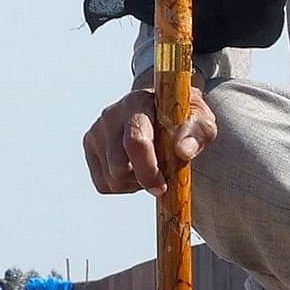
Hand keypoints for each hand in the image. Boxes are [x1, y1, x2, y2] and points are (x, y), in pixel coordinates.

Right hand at [81, 83, 219, 195]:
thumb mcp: (200, 119)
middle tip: (161, 175)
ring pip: (111, 179)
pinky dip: (121, 185)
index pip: (135, 141)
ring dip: (133, 183)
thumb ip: (196, 133)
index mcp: (137, 104)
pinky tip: (135, 170)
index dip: (148, 170)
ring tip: (148, 167)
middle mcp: (110, 116)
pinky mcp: (89, 147)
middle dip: (142, 180)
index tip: (162, 185)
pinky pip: (103, 183)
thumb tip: (184, 151)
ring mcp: (96, 132)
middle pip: (119, 167)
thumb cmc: (181, 116)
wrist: (158, 105)